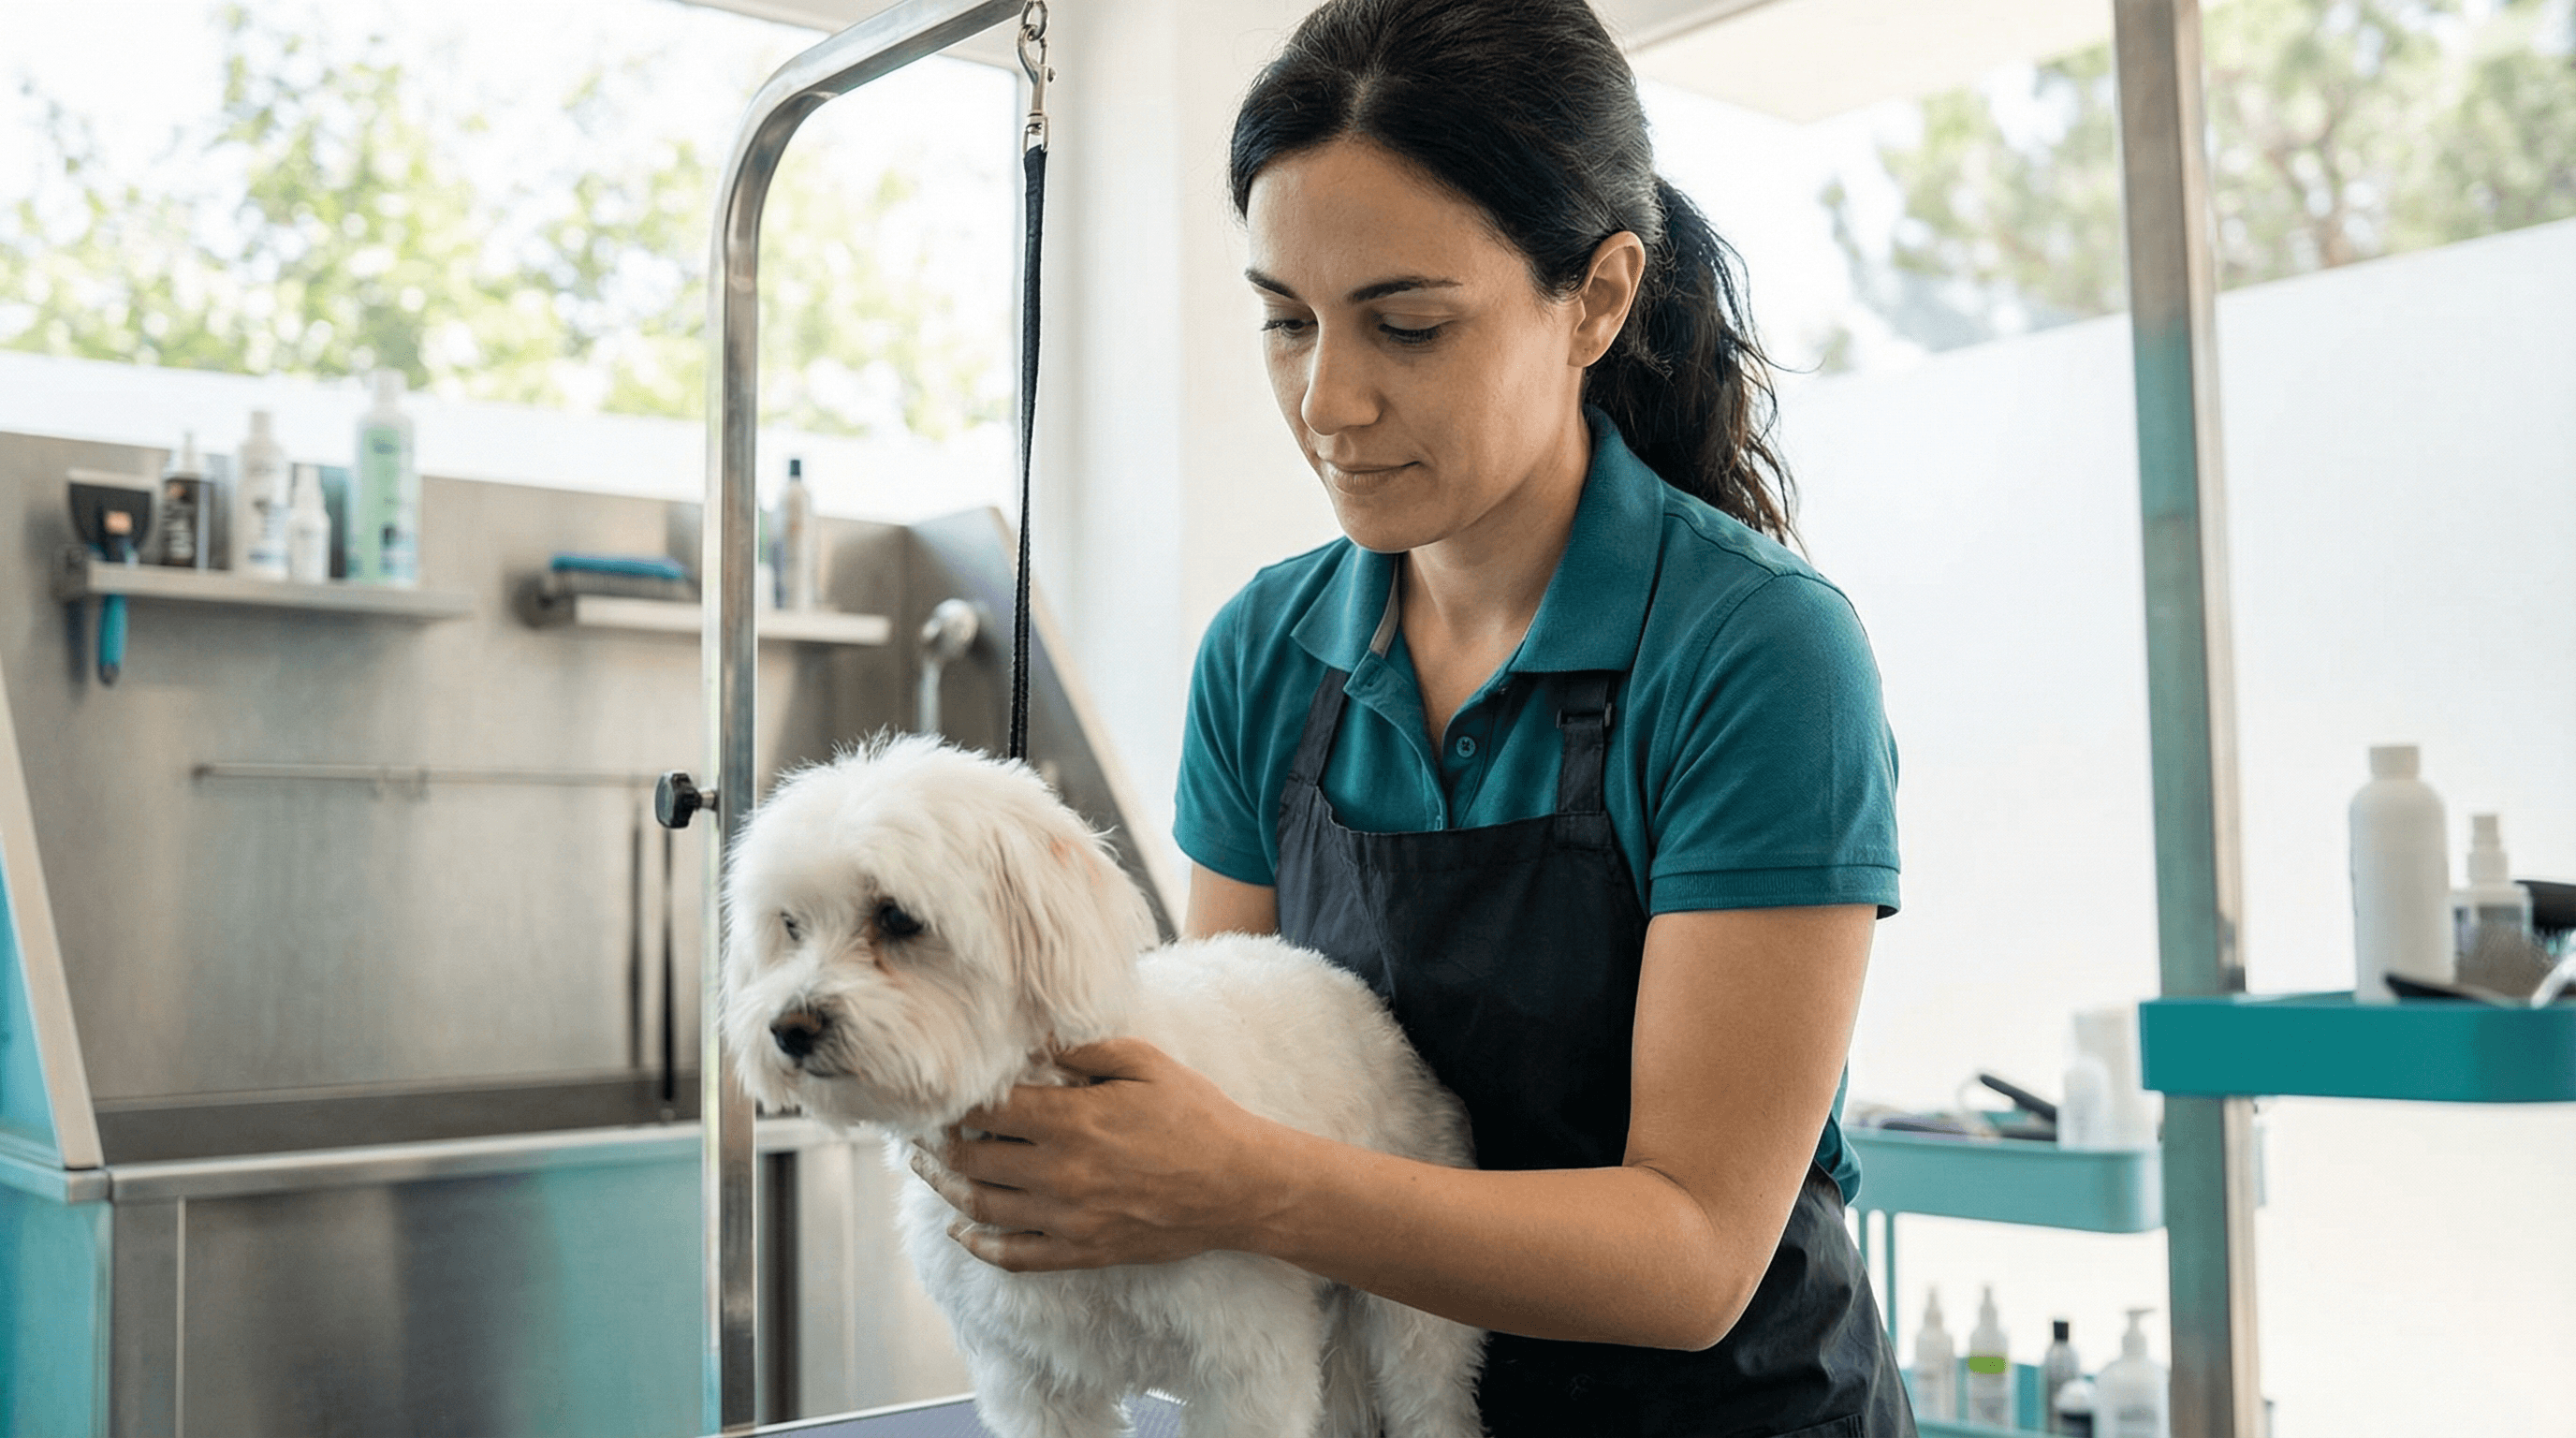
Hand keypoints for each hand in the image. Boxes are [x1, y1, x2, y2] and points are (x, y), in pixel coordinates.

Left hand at [908, 1037, 1286, 1272]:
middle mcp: (1059, 1173)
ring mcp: (1067, 1219)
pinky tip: (962, 1229)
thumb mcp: (1145, 1064)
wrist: (1240, 1187)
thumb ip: (1086, 1049)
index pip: (989, 1107)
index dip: (958, 1098)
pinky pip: (1013, 1256)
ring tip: (928, 1170)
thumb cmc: (1197, 1118)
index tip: (943, 1090)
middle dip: (936, 1143)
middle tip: (921, 1130)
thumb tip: (1036, 1038)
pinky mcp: (1081, 1251)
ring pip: (980, 1207)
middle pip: (970, 1159)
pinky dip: (979, 1245)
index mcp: (1072, 1120)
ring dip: (944, 1188)